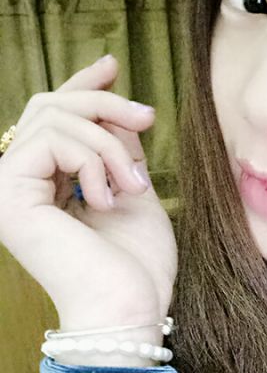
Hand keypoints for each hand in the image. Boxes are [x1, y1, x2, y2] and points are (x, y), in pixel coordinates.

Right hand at [0, 55, 177, 331]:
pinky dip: (93, 161)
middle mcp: (18, 184)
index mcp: (46, 185)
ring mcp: (8, 190)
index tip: (112, 64)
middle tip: (148, 118)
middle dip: (105, 105)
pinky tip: (109, 198)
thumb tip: (114, 101)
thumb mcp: (132, 188)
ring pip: (55, 120)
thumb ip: (117, 147)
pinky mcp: (9, 197)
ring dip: (110, 146)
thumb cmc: (138, 262)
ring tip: (136, 187)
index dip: (81, 88)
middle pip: (50, 109)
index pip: (53, 120)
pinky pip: (52, 142)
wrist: (131, 308)